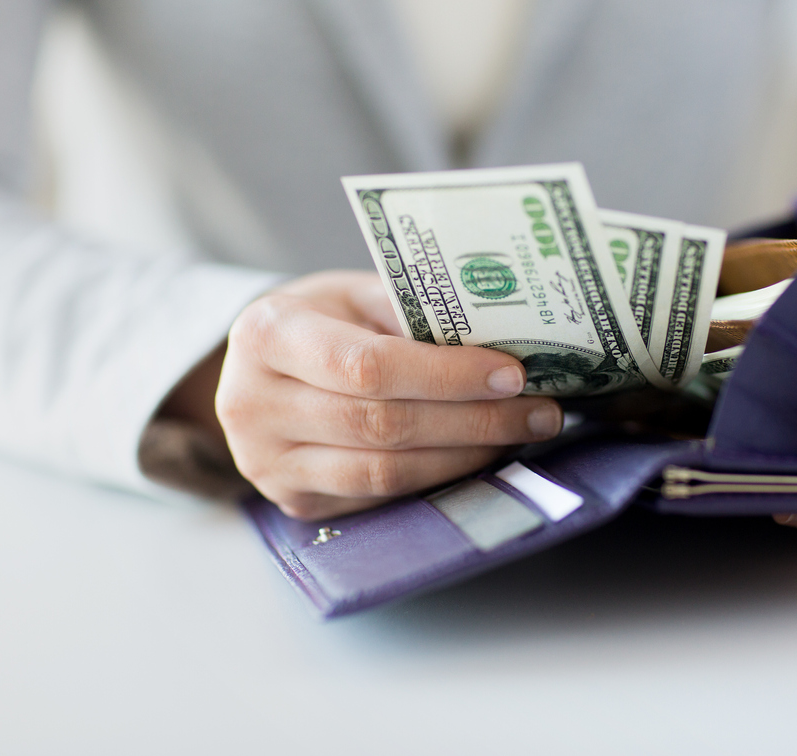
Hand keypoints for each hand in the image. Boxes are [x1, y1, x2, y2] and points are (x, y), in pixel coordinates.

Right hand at [207, 271, 561, 519]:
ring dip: (466, 456)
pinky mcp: (294, 502)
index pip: (369, 366)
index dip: (447, 376)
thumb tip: (504, 340)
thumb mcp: (354, 294)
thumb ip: (413, 313)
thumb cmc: (320, 321)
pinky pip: (379, 498)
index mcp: (269, 335)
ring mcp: (268, 464)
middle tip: (541, 412)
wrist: (256, 369)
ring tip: (520, 435)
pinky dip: (438, 478)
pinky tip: (478, 456)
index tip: (512, 374)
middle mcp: (255, 405)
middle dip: (476, 421)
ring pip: (386, 472)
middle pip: (384, 425)